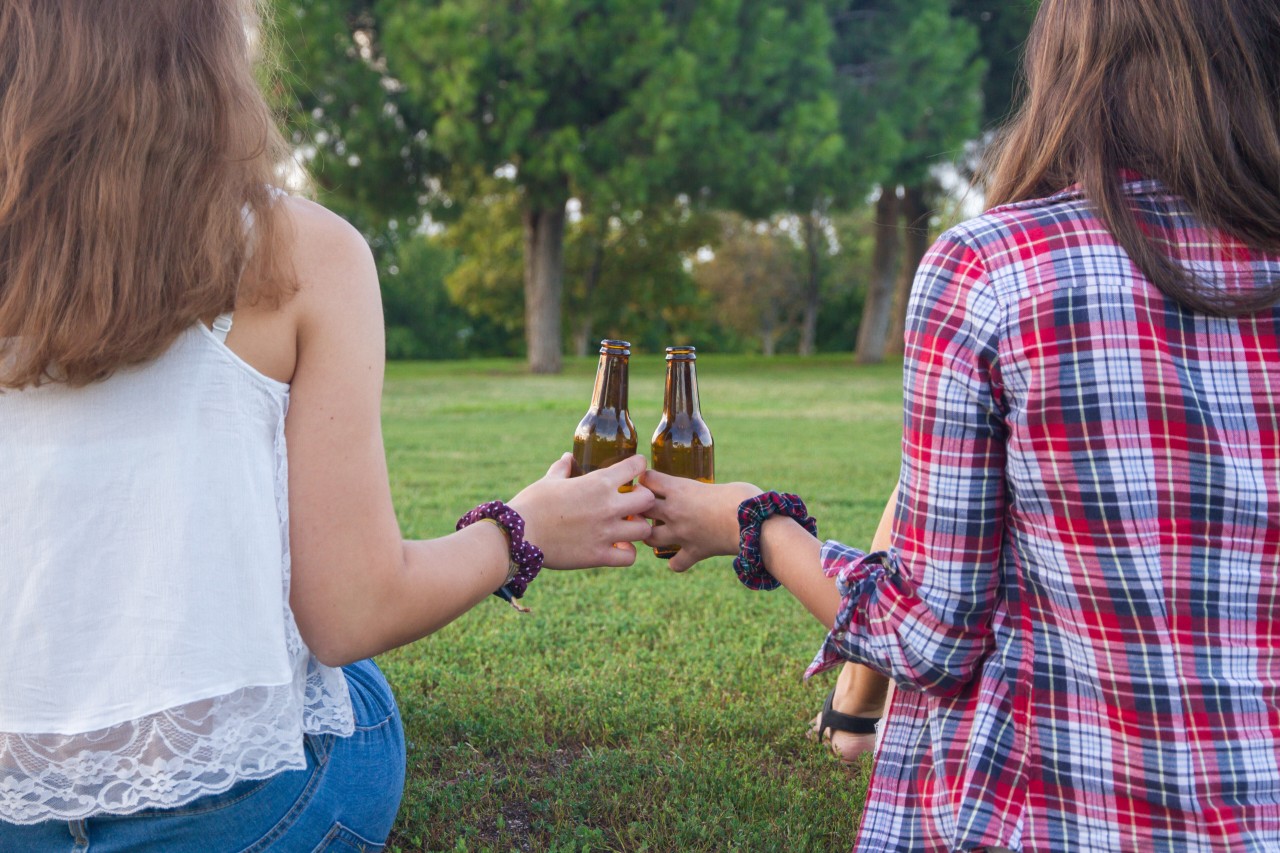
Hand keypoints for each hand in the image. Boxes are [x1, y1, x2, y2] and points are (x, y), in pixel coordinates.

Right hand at [509, 453, 654, 569]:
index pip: (636, 466)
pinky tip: (617, 548)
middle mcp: (608, 506)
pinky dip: (627, 553)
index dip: (638, 466)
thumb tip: (567, 457)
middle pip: (648, 499)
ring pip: (644, 530)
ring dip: (638, 527)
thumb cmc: (531, 504)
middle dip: (644, 499)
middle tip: (632, 502)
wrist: (517, 536)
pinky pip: (629, 557)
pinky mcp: (598, 556)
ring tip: (627, 527)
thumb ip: (563, 468)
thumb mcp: (548, 480)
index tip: (633, 471)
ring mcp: (606, 533)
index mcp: (598, 482)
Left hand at [640, 471, 761, 571]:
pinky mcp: (694, 552)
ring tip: (656, 530)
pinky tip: (678, 557)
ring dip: (649, 533)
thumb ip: (706, 489)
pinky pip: (675, 563)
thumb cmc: (743, 497)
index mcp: (679, 489)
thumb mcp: (720, 484)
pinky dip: (675, 562)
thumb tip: (711, 494)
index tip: (649, 479)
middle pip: (641, 508)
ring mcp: (681, 534)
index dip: (646, 478)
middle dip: (640, 506)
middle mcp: (674, 511)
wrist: (755, 525)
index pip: (647, 479)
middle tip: (647, 504)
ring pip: (648, 537)